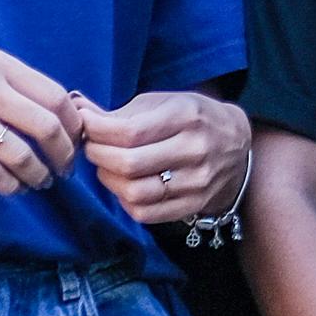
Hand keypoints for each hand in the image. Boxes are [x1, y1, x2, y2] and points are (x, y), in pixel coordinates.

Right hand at [0, 46, 75, 192]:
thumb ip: (13, 82)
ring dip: (38, 175)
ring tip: (40, 182)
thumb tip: (57, 111)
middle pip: (46, 128)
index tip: (75, 141)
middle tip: (65, 170)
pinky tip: (14, 188)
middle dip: (64, 155)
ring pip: (21, 156)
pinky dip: (10, 186)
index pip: (56, 97)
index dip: (73, 125)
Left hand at [73, 90, 250, 226]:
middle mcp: (195, 150)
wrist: (239, 146)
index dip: (97, 131)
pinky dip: (125, 200)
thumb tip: (77, 109)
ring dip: (109, 180)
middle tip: (91, 147)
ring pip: (135, 192)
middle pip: (128, 164)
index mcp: (187, 116)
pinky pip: (147, 213)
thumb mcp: (165, 102)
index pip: (129, 131)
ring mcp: (197, 182)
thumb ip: (122, 111)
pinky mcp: (194, 205)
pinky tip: (124, 185)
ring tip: (106, 166)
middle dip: (98, 155)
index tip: (84, 126)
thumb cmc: (193, 119)